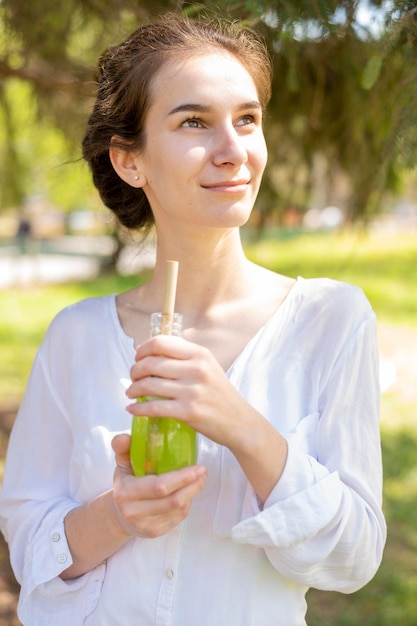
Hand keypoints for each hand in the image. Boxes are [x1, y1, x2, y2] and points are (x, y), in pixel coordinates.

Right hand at [111, 434, 206, 537]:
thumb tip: (126, 436)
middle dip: (192, 485)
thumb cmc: (125, 482)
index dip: (182, 478)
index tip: (198, 467)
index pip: (159, 486)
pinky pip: (178, 518)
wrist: (118, 514)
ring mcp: (145, 525)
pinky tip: (189, 492)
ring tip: (200, 479)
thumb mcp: (122, 462)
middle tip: (203, 471)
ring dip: (192, 493)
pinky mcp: (154, 532)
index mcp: (125, 492)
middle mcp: (133, 512)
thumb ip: (123, 447)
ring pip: (178, 510)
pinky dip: (187, 503)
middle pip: (172, 500)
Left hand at [125, 335, 254, 448]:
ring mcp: (192, 390)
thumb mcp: (208, 367)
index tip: (138, 358)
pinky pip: (154, 407)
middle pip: (150, 363)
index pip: (161, 342)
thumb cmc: (220, 394)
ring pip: (149, 385)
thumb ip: (185, 358)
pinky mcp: (188, 411)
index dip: (143, 350)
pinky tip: (133, 409)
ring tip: (131, 393)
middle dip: (134, 370)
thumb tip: (153, 354)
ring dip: (133, 389)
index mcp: (200, 354)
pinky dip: (138, 409)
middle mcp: (196, 369)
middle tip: (133, 377)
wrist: (240, 421)